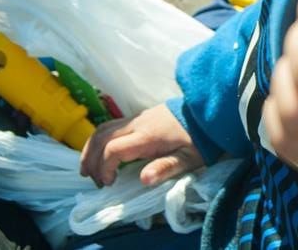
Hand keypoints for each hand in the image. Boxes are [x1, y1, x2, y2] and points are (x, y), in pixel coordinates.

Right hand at [79, 103, 204, 187]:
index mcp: (148, 136)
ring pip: (103, 129)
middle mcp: (138, 124)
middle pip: (101, 137)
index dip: (104, 168)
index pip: (113, 149)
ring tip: (88, 169)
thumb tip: (143, 180)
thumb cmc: (200, 140)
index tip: (108, 184)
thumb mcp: (189, 158)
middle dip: (90, 159)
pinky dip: (100, 140)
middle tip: (91, 180)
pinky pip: (112, 126)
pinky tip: (102, 154)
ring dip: (91, 148)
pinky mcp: (140, 117)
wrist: (209, 112)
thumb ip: (166, 168)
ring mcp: (138, 118)